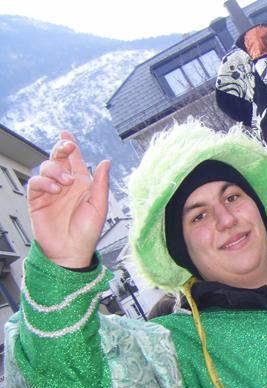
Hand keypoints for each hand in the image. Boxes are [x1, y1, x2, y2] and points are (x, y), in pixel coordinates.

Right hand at [28, 131, 109, 267]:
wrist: (71, 251)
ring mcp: (50, 192)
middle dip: (61, 149)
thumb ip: (100, 183)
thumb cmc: (87, 232)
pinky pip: (36, 183)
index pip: (74, 160)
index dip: (69, 145)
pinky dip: (44, 182)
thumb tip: (105, 162)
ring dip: (56, 170)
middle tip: (67, 147)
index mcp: (81, 184)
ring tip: (65, 183)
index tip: (67, 134)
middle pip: (59, 159)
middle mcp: (65, 185)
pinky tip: (54, 189)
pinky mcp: (37, 200)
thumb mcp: (99, 206)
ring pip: (46, 168)